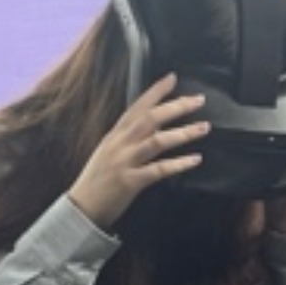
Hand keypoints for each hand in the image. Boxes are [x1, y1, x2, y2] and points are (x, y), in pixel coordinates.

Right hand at [68, 74, 209, 229]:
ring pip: (157, 141)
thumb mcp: (109, 150)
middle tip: (199, 100)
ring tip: (203, 127)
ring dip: (183, 133)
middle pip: (150, 119)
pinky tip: (195, 159)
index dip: (155, 91)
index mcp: (115, 134)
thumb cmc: (97, 179)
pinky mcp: (131, 182)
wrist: (81, 206)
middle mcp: (120, 144)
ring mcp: (125, 162)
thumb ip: (128, 137)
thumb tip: (153, 124)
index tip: (172, 78)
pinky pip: (159, 170)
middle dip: (176, 107)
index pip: (137, 106)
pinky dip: (179, 164)